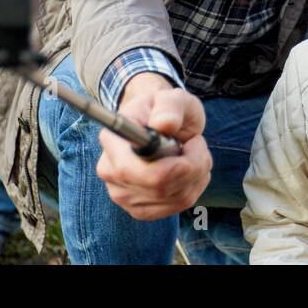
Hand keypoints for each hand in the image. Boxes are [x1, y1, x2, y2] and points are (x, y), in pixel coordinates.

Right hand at [95, 72, 211, 220]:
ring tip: (192, 151)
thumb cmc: (166, 109)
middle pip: (160, 187)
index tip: (190, 144)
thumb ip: (169, 106)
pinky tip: (189, 168)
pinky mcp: (141, 209)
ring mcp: (123, 195)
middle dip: (192, 165)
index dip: (169, 165)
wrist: (162, 125)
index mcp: (112, 141)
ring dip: (197, 174)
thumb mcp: (172, 98)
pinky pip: (178, 204)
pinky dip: (194, 186)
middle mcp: (110, 172)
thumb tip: (164, 124)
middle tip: (197, 143)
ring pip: (175, 197)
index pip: (132, 170)